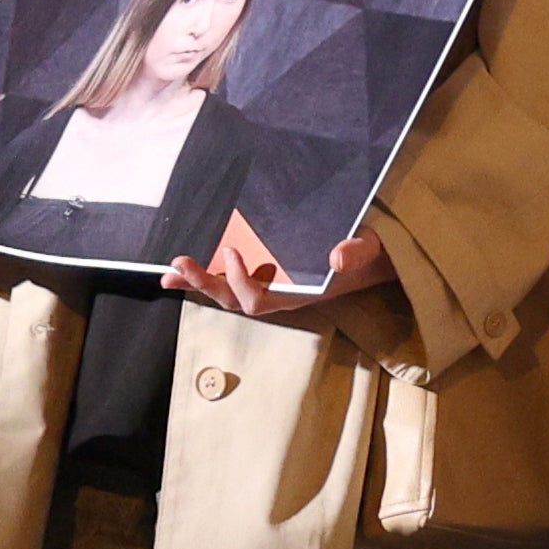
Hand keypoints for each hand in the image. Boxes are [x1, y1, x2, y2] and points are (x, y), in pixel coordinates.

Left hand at [165, 229, 390, 320]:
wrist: (378, 259)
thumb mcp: (371, 246)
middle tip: (180, 265)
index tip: (233, 250)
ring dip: (200, 283)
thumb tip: (339, 258)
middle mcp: (283, 295)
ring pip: (230, 294)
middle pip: (236, 301)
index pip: (260, 301)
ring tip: (171, 274)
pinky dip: (211, 275)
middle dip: (206, 285)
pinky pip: (235, 281)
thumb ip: (359, 250)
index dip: (241, 282)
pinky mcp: (271, 274)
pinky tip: (188, 270)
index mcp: (301, 293)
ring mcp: (275, 286)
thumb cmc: (372, 252)